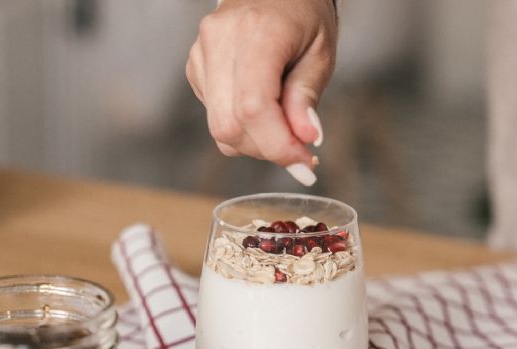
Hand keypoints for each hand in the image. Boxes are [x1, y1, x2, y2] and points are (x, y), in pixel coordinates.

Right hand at [186, 0, 336, 184]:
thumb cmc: (303, 17)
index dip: (277, 145)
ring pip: (219, 127)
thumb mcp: (320, 53)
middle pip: (229, 125)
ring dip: (255, 142)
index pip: (253, 107)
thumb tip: (305, 139)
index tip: (303, 162)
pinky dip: (243, 127)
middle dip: (266, 149)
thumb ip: (307, 97)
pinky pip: (215, 117)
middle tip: (299, 152)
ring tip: (284, 127)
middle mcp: (219, 41)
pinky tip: (263, 109)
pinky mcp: (195, 67)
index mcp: (257, 32)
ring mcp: (201, 54)